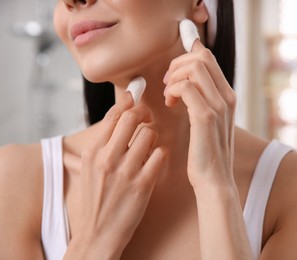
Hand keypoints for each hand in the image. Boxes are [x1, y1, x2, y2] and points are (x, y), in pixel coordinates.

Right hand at [68, 92, 166, 257]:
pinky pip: (160, 154)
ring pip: (149, 134)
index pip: (113, 114)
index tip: (135, 100)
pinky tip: (154, 161)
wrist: (99, 232)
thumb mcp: (90, 166)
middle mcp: (107, 158)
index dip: (128, 103)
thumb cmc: (97, 196)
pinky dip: (159, 154)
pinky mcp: (143, 184)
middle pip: (132, 117)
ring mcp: (126, 171)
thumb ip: (104, 141)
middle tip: (147, 119)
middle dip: (143, 114)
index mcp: (93, 151)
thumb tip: (121, 112)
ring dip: (152, 137)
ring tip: (148, 146)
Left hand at [163, 40, 236, 190]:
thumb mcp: (208, 121)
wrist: (214, 180)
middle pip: (202, 57)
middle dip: (178, 64)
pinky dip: (173, 91)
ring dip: (175, 78)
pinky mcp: (206, 117)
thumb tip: (189, 80)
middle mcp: (226, 97)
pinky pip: (187, 87)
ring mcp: (218, 106)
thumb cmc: (206, 153)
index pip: (208, 57)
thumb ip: (203, 99)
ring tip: (169, 96)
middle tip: (168, 84)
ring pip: (195, 67)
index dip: (187, 57)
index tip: (174, 75)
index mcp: (227, 96)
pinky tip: (170, 104)